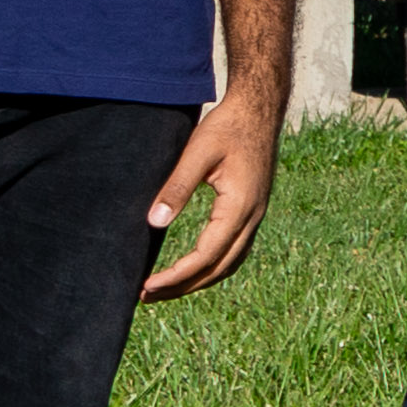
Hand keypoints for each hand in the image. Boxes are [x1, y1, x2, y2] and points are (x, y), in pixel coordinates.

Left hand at [139, 88, 285, 298]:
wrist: (259, 110)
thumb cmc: (227, 127)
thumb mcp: (197, 153)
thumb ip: (176, 188)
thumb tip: (154, 224)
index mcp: (241, 206)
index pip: (206, 255)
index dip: (176, 275)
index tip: (147, 286)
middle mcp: (253, 217)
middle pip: (219, 268)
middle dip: (183, 286)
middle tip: (147, 295)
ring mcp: (256, 215)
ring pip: (229, 263)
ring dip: (199, 280)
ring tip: (167, 288)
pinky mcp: (252, 210)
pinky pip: (235, 251)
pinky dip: (213, 267)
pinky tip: (194, 267)